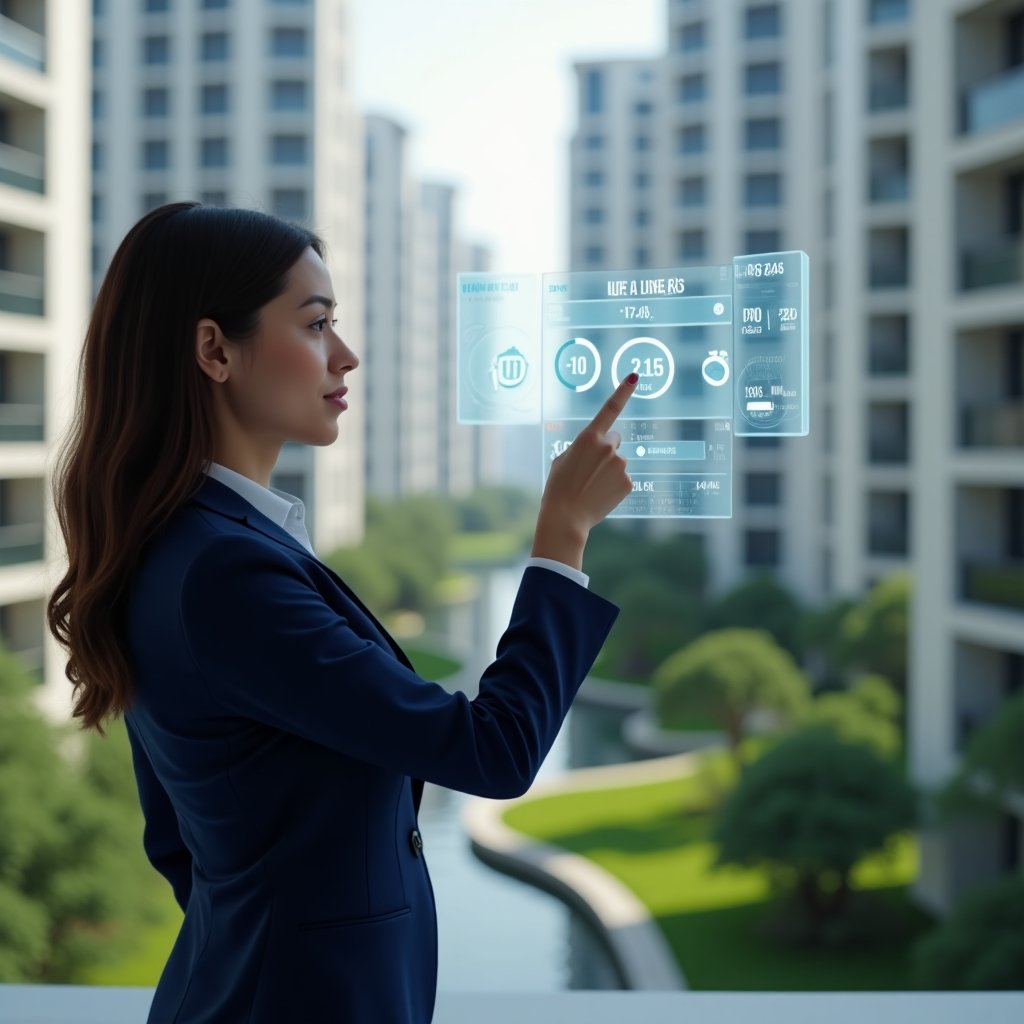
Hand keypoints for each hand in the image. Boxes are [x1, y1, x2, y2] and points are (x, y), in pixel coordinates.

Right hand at [531, 373, 638, 567]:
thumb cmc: (558, 487)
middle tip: (589, 469)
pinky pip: (622, 479)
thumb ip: (582, 447)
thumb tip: (598, 447)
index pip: (609, 409)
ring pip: (618, 461)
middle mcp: (608, 447)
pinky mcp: (628, 482)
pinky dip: (614, 485)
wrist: (566, 518)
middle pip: (614, 439)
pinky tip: (600, 495)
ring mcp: (620, 465)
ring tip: (591, 486)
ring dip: (608, 470)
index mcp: (588, 438)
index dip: (623, 391)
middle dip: (605, 449)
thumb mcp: (563, 460)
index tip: (634, 376)